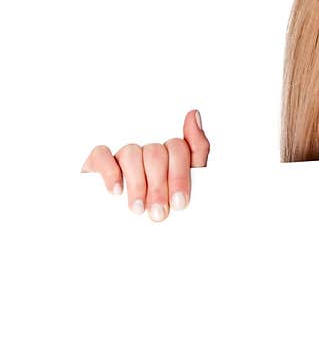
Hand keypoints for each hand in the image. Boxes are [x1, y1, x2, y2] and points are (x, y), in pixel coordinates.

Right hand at [80, 110, 210, 220]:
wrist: (125, 227)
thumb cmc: (162, 203)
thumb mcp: (190, 181)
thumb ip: (196, 149)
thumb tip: (194, 114)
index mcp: (170, 154)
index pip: (178, 149)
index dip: (180, 177)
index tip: (179, 203)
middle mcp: (148, 150)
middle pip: (156, 154)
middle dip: (159, 186)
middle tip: (158, 213)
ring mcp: (123, 154)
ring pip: (131, 154)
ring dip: (136, 184)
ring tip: (138, 209)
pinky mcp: (99, 160)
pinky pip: (102, 154)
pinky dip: (110, 172)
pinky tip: (116, 190)